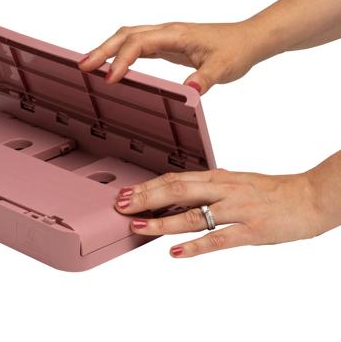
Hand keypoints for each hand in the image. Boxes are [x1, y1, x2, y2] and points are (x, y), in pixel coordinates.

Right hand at [79, 0, 340, 94]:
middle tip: (82, 67)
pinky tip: (113, 64)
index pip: (139, 43)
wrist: (248, 39)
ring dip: (107, 48)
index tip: (110, 79)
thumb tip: (189, 92)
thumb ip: (205, 79)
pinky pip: (136, 44)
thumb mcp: (224, 67)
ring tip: (88, 65)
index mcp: (176, 34)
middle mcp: (166, 31)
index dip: (122, 60)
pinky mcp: (166, 44)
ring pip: (128, 36)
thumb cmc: (237, 49)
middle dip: (102, 49)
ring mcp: (165, 36)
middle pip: (125, 34)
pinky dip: (120, 52)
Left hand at [114, 151, 340, 257]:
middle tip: (121, 205)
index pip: (176, 178)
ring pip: (193, 214)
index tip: (127, 192)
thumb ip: (211, 186)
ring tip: (138, 226)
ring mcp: (237, 209)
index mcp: (219, 177)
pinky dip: (196, 246)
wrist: (310, 196)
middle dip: (146, 198)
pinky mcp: (252, 230)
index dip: (149, 186)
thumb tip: (186, 189)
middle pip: (177, 191)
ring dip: (162, 222)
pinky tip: (176, 252)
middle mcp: (223, 189)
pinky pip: (219, 239)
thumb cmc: (272, 190)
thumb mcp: (237, 181)